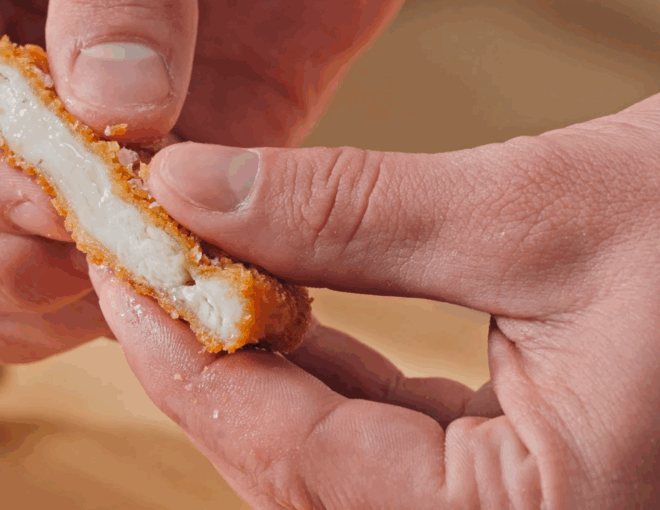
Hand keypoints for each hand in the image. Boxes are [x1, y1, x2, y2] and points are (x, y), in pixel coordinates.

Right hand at [0, 0, 478, 361]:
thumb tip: (110, 111)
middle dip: (0, 255)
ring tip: (152, 263)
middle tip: (105, 246)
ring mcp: (22, 143)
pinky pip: (85, 288)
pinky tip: (189, 271)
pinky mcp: (113, 187)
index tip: (58, 196)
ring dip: (58, 300)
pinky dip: (131, 300)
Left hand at [93, 64, 659, 506]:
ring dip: (259, 356)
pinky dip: (325, 361)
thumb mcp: (540, 209)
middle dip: (210, 356)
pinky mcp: (533, 471)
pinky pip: (389, 434)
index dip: (185, 350)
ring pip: (335, 455)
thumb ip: (351, 213)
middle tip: (142, 254)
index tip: (120, 259)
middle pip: (300, 467)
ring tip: (195, 260)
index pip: (291, 454)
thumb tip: (198, 188)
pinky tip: (280, 292)